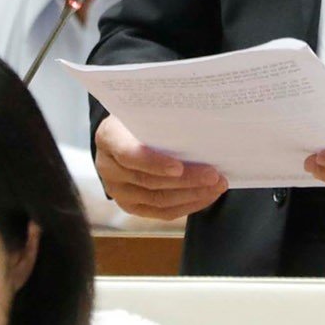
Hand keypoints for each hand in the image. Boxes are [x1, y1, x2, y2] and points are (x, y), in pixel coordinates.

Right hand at [94, 114, 226, 221]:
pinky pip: (161, 212)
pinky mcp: (130, 206)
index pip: (128, 154)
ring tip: (217, 185)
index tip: (179, 167)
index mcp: (108, 137)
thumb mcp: (145, 111)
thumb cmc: (140, 120)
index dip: (154, 163)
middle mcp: (107, 167)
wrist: (124, 134)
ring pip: (157, 199)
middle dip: (186, 180)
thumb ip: (163, 120)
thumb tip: (201, 128)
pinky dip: (187, 205)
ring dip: (192, 194)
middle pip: (148, 180)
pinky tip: (206, 196)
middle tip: (214, 175)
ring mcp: (117, 190)